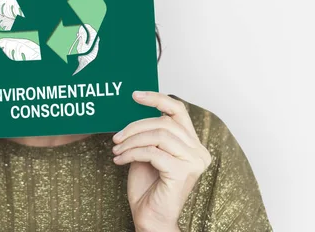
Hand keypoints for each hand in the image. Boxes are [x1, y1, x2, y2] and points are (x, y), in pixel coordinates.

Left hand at [112, 92, 211, 231]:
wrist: (150, 217)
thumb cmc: (148, 187)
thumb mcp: (147, 151)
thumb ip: (148, 133)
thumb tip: (132, 109)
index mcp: (192, 143)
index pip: (178, 110)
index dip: (157, 98)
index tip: (135, 95)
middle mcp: (198, 151)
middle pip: (164, 122)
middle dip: (135, 126)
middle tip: (116, 137)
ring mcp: (193, 162)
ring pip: (158, 135)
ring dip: (131, 141)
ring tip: (117, 150)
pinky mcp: (183, 172)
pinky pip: (153, 152)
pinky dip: (132, 153)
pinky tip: (119, 161)